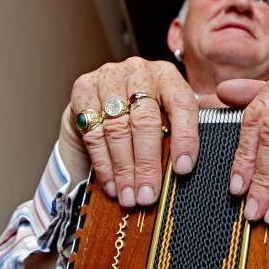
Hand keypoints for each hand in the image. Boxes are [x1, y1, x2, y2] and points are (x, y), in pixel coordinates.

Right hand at [59, 57, 199, 207]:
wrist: (102, 104)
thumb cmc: (144, 116)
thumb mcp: (168, 119)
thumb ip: (177, 135)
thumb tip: (182, 171)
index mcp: (168, 75)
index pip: (182, 104)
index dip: (184, 138)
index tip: (183, 169)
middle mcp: (139, 71)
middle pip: (145, 121)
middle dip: (147, 164)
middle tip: (148, 195)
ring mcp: (109, 77)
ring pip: (117, 129)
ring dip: (123, 169)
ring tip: (129, 197)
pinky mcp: (83, 89)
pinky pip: (93, 133)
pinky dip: (103, 164)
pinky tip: (111, 185)